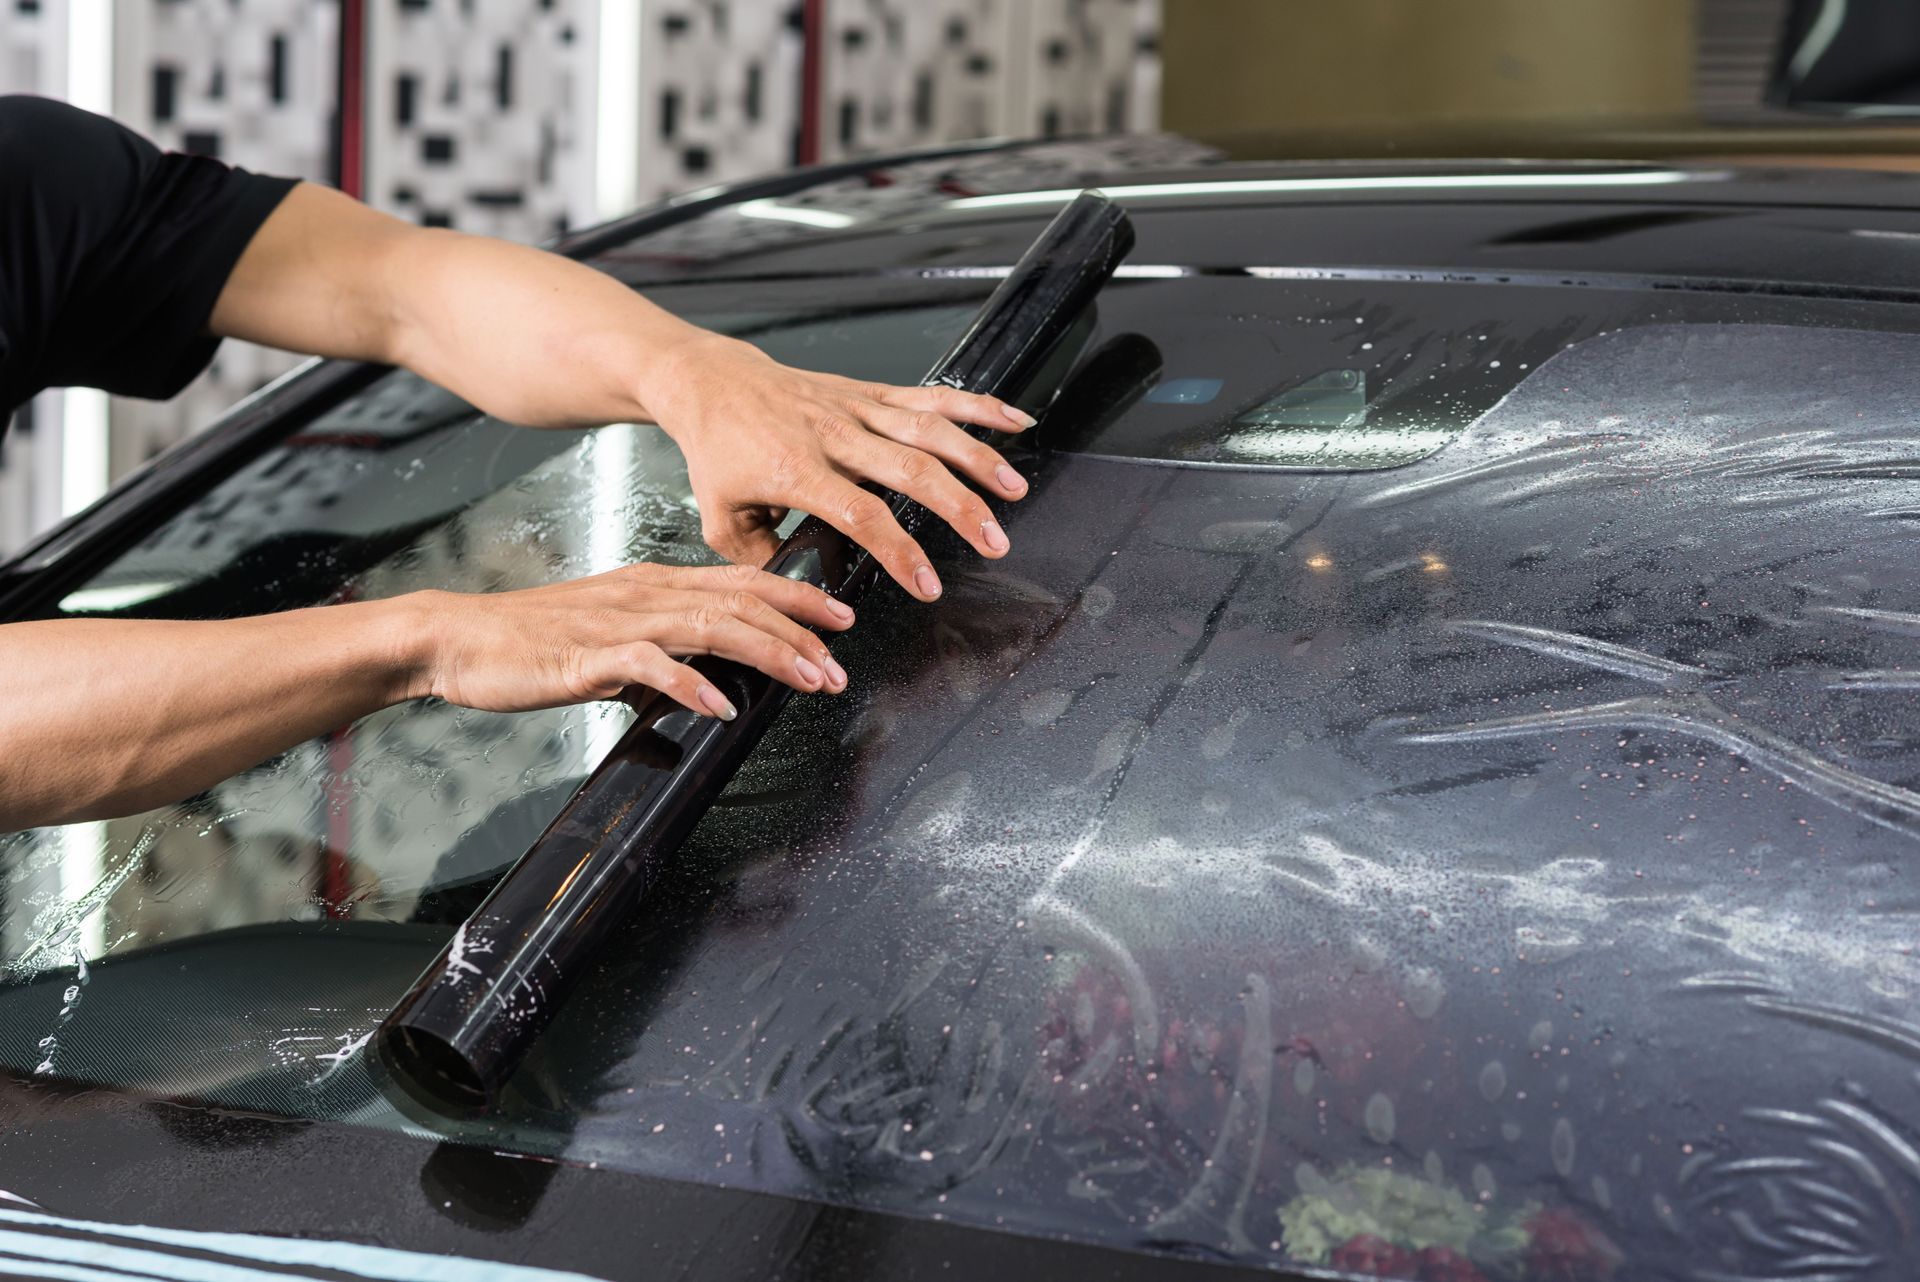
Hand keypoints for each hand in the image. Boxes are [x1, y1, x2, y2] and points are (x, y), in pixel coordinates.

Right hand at [411, 562, 854, 718]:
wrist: (459, 638)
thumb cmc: (533, 639)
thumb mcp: (612, 634)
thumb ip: (662, 645)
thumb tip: (710, 673)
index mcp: (654, 584)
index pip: (742, 582)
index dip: (797, 596)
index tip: (842, 615)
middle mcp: (646, 594)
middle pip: (741, 602)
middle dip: (800, 630)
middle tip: (842, 661)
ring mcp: (619, 622)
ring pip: (711, 626)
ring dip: (768, 653)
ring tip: (808, 678)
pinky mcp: (588, 654)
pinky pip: (650, 665)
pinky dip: (691, 683)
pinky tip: (722, 706)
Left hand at [639, 332, 1035, 600]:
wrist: (712, 383)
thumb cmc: (719, 451)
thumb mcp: (720, 518)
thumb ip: (761, 560)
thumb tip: (801, 594)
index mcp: (795, 469)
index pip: (860, 513)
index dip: (899, 551)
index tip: (928, 584)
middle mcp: (832, 434)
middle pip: (909, 470)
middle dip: (959, 508)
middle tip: (994, 543)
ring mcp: (855, 408)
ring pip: (928, 429)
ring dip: (977, 458)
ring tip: (1014, 490)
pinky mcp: (870, 392)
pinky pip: (930, 396)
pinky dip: (977, 406)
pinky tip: (1015, 421)